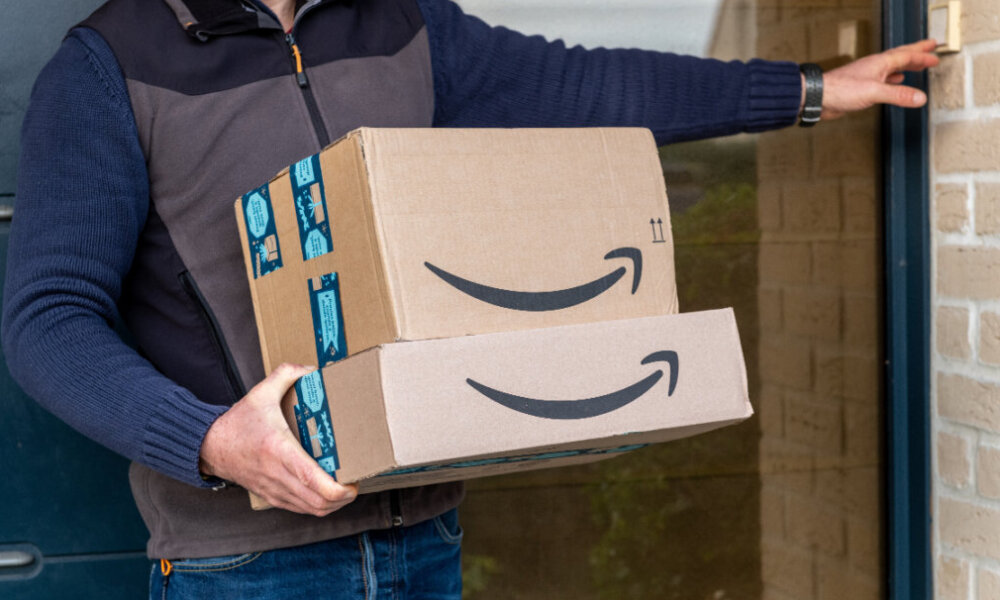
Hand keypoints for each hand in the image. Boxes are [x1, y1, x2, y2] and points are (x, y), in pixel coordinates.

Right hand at [200, 363, 357, 515]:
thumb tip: (312, 369)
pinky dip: (318, 505)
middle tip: (356, 481)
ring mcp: (274, 489)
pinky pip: (301, 509)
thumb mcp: (261, 392)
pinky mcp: (271, 497)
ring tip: (345, 486)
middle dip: (344, 497)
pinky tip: (326, 491)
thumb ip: (287, 374)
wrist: (210, 446)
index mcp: (279, 450)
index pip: (314, 480)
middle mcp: (277, 474)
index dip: (339, 489)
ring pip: (312, 510)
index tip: (354, 479)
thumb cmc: (238, 422)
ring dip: (333, 504)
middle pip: (319, 502)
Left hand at [808, 39, 940, 120]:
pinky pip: (883, 80)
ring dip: (906, 65)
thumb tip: (919, 97)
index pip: (906, 56)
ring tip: (916, 65)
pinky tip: (895, 81)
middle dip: (916, 51)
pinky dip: (893, 79)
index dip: (922, 56)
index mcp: (880, 63)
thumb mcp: (874, 92)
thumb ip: (898, 94)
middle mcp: (875, 67)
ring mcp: (868, 76)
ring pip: (892, 67)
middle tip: (930, 46)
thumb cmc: (840, 90)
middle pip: (900, 56)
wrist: (819, 97)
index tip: (935, 55)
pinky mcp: (861, 87)